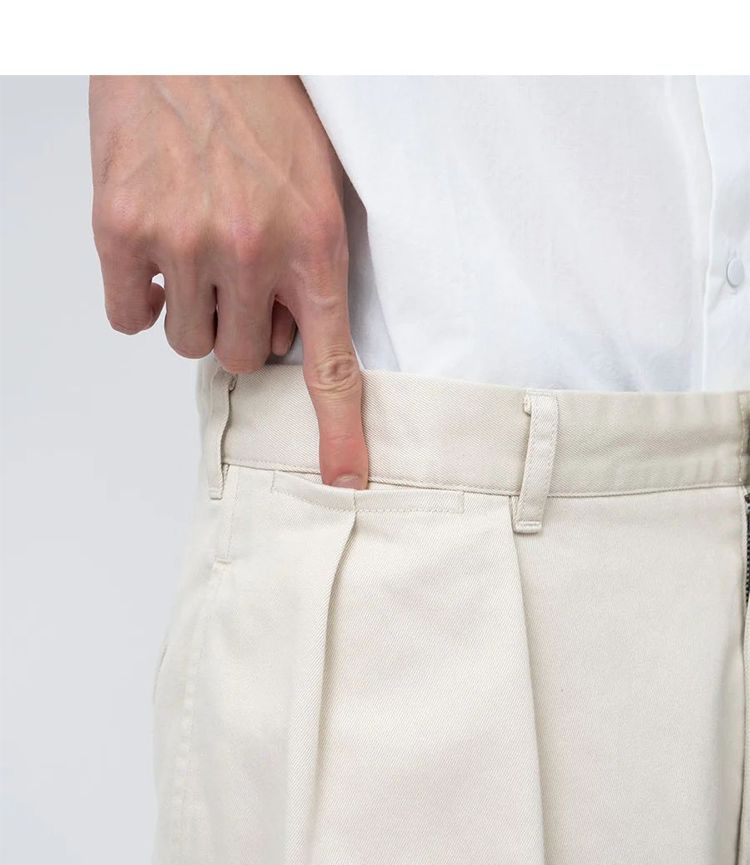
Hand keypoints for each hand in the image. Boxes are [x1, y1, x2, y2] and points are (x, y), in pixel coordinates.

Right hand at [89, 75, 367, 488]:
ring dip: (190, 312)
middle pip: (240, 358)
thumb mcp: (318, 185)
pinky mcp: (121, 230)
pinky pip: (129, 318)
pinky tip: (153, 248)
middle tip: (235, 274)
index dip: (339, 430)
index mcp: (314, 242)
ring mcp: (182, 243)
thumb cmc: (261, 107)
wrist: (192, 36)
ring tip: (194, 251)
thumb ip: (312, 269)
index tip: (343, 477)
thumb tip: (286, 344)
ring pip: (185, 343)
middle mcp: (249, 251)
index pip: (330, 362)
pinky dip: (140, 296)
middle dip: (239, 328)